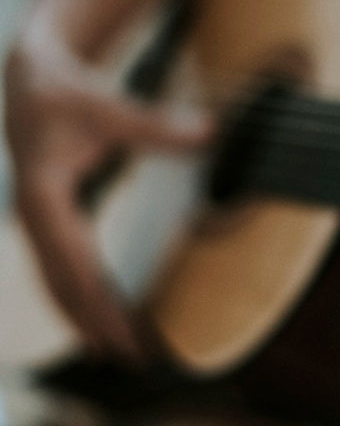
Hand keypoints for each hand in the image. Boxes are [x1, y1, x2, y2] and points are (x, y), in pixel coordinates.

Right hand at [4, 40, 210, 361]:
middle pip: (62, 285)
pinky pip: (64, 267)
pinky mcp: (53, 218)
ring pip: (58, 282)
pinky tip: (104, 314)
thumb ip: (157, 126)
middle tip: (130, 357)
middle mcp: (36, 216)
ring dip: (85, 317)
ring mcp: (41, 220)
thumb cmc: (67, 92)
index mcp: (43, 197)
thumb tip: (212, 135)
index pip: (73, 265)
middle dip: (93, 323)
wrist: (31, 77)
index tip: (125, 329)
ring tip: (117, 351)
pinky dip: (82, 295)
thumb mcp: (109, 106)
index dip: (99, 302)